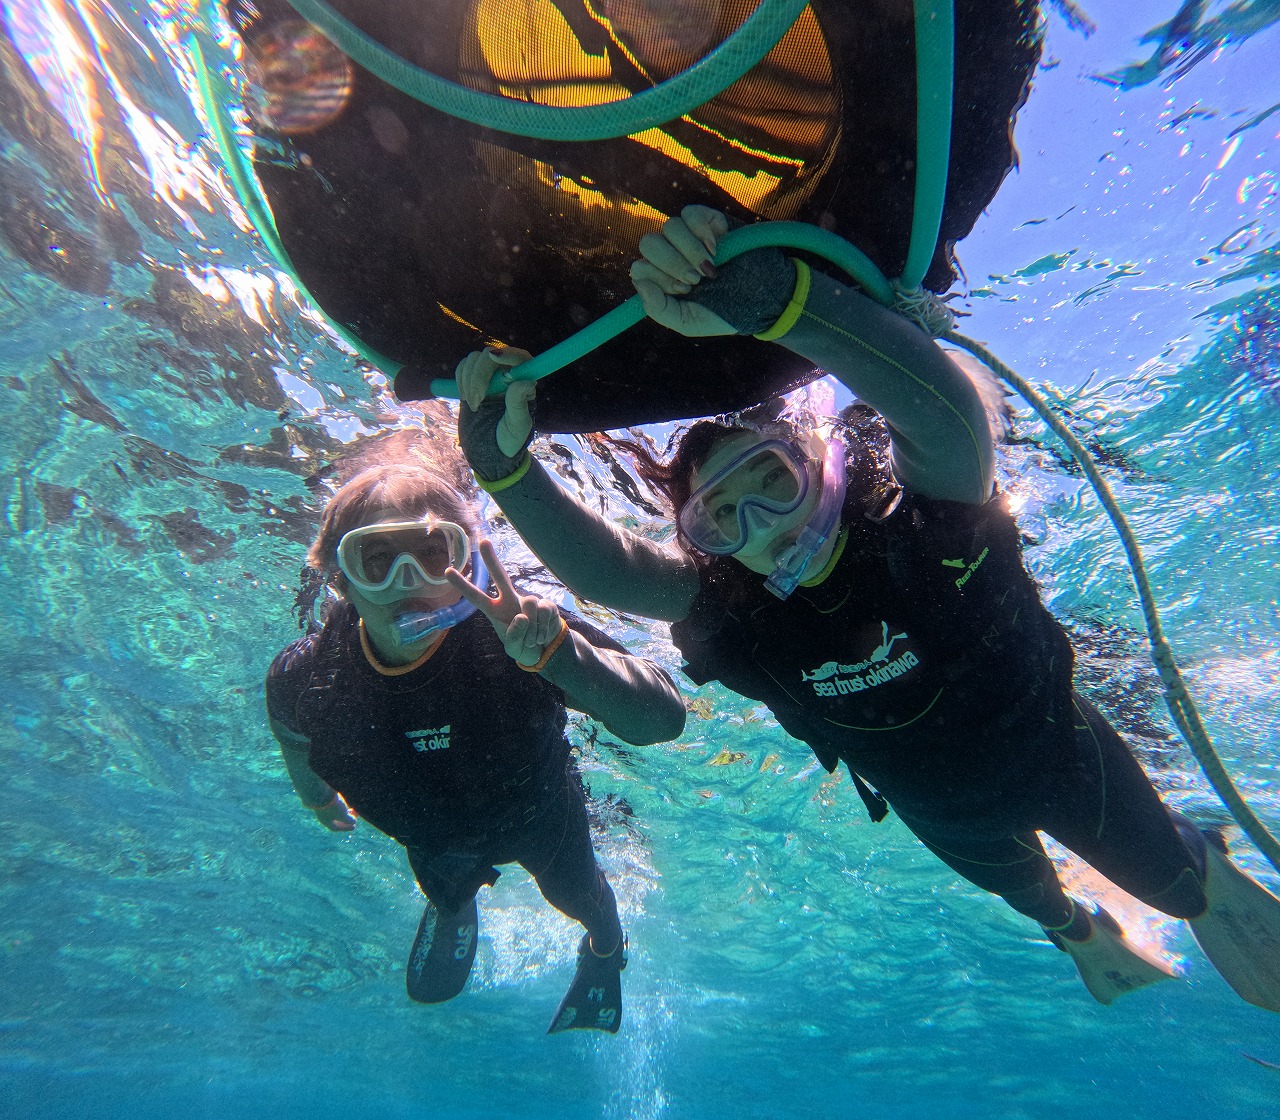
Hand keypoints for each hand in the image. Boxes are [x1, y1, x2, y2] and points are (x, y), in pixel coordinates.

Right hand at [311, 793, 356, 831]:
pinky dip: (340, 805)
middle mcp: (323, 814)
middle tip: (354, 816)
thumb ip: (349, 820)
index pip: (335, 827)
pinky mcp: (325, 798)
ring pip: (334, 811)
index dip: (345, 828)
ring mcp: (323, 805)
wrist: (321, 790)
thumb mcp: (343, 815)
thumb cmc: (333, 805)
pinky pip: (333, 804)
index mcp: (325, 821)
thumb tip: (353, 821)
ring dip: (344, 811)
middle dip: (345, 819)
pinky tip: (344, 801)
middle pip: (335, 820)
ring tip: (352, 809)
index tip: (354, 826)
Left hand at [445, 539, 564, 666]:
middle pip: (500, 576)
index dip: (462, 585)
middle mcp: (510, 601)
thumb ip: (514, 635)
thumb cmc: (523, 646)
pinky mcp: (546, 604)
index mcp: (495, 611)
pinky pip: (544, 611)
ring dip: (532, 628)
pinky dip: (543, 628)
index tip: (447, 571)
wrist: (546, 650)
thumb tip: (522, 616)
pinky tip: (543, 635)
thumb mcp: (513, 648)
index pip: (476, 597)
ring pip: (529, 604)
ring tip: (533, 639)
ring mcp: (529, 600)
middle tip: (483, 541)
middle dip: (491, 559)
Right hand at [455, 346, 536, 457]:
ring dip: (468, 381)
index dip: (508, 353)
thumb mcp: (517, 426)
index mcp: (524, 381)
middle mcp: (508, 373)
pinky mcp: (472, 378)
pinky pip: (463, 367)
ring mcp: (489, 375)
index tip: (494, 357)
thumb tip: (525, 381)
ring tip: (474, 406)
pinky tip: (465, 398)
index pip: (520, 357)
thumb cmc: (510, 439)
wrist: (490, 450)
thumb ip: (519, 403)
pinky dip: (460, 379)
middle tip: (476, 402)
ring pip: (474, 359)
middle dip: (479, 376)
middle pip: (490, 355)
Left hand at [631, 204, 734, 336]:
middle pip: (649, 243)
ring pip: (669, 227)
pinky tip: (716, 248)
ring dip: (690, 251)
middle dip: (672, 263)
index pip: (640, 268)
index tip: (684, 291)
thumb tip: (639, 283)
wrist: (760, 299)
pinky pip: (690, 214)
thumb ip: (658, 309)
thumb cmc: (722, 313)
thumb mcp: (687, 322)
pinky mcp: (707, 220)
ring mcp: (687, 235)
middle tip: (696, 280)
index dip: (658, 278)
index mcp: (661, 278)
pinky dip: (701, 231)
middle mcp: (670, 254)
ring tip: (710, 268)